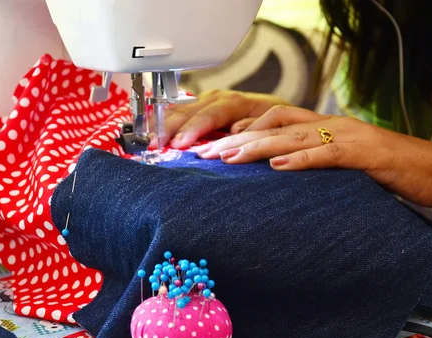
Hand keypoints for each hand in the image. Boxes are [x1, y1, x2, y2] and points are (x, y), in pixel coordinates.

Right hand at [152, 90, 289, 149]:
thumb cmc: (278, 126)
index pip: (211, 113)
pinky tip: (153, 128)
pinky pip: (179, 111)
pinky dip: (165, 119)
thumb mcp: (274, 126)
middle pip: (190, 110)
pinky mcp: (200, 108)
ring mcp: (208, 102)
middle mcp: (219, 99)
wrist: (282, 119)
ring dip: (164, 124)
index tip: (179, 144)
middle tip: (155, 144)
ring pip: (181, 108)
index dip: (194, 128)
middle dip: (170, 127)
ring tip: (150, 139)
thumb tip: (235, 130)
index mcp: (237, 102)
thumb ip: (255, 127)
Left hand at [194, 105, 431, 208]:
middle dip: (237, 138)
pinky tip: (278, 166)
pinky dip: (302, 159)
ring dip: (258, 146)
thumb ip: (309, 164)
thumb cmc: (382, 170)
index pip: (272, 121)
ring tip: (229, 157)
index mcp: (321, 127)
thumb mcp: (338, 164)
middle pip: (274, 125)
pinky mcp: (364, 154)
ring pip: (294, 136)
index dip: (240, 130)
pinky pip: (328, 153)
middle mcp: (329, 126)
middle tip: (206, 153)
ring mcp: (347, 137)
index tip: (210, 146)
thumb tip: (275, 173)